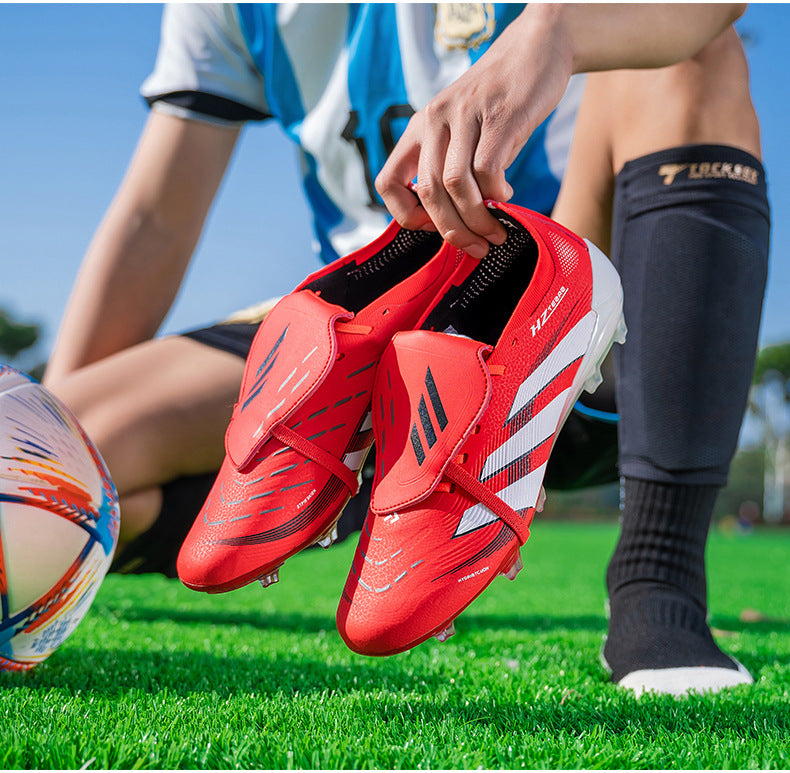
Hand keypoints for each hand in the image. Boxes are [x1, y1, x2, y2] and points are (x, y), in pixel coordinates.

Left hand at [376, 7, 572, 257]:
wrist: (537, 48)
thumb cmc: (500, 101)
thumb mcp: (463, 131)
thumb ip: (453, 168)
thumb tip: (454, 221)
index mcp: (419, 128)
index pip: (388, 182)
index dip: (405, 215)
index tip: (434, 228)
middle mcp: (435, 120)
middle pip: (428, 191)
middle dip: (451, 230)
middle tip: (474, 247)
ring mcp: (465, 116)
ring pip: (456, 185)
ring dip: (476, 218)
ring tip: (494, 232)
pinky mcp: (499, 116)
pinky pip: (487, 168)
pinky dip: (496, 193)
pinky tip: (506, 197)